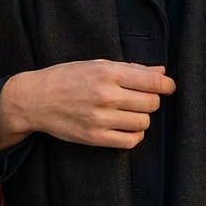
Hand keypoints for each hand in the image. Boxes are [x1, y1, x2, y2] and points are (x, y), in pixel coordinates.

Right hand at [0, 60, 175, 152]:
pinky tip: (126, 126)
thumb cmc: (68, 77)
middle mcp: (106, 95)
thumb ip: (131, 68)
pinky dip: (134, 135)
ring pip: (143, 122)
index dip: (166, 85)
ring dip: (142, 117)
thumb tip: (161, 72)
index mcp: (108, 73)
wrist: (36, 99)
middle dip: (151, 100)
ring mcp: (101, 119)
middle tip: (141, 97)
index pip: (152, 82)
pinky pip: (130, 141)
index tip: (168, 87)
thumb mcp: (98, 64)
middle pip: (151, 103)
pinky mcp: (95, 138)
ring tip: (130, 111)